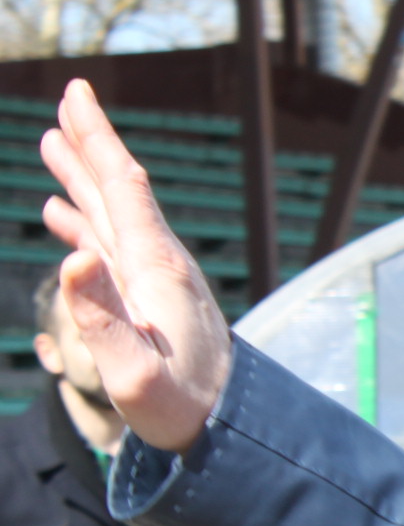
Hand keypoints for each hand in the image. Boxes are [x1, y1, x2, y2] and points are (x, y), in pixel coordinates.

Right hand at [38, 80, 232, 452]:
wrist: (227, 431)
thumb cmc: (179, 408)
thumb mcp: (133, 371)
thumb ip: (101, 317)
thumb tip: (71, 256)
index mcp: (156, 267)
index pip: (124, 186)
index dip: (98, 138)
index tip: (77, 94)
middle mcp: (160, 264)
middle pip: (120, 190)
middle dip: (91, 144)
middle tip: (68, 99)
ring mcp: (157, 282)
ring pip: (113, 215)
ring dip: (83, 180)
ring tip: (53, 146)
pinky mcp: (153, 302)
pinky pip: (112, 249)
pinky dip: (86, 223)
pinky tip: (64, 220)